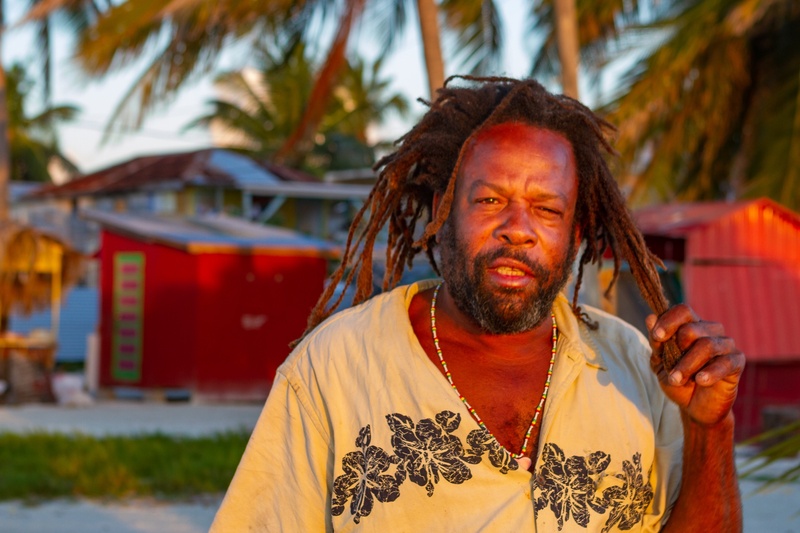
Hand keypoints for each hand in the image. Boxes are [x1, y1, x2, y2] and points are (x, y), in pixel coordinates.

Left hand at [646, 305, 744, 425]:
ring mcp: (725, 345)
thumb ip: (656, 343)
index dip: (668, 321)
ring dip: (687, 365)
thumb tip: (650, 318)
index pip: (683, 311)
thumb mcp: (660, 363)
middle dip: (676, 352)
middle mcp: (710, 331)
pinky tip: (700, 381)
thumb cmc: (678, 380)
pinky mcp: (736, 361)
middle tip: (670, 372)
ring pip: (706, 345)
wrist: (694, 407)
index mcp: (691, 326)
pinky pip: (725, 362)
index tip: (657, 336)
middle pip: (691, 329)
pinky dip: (710, 372)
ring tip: (677, 380)